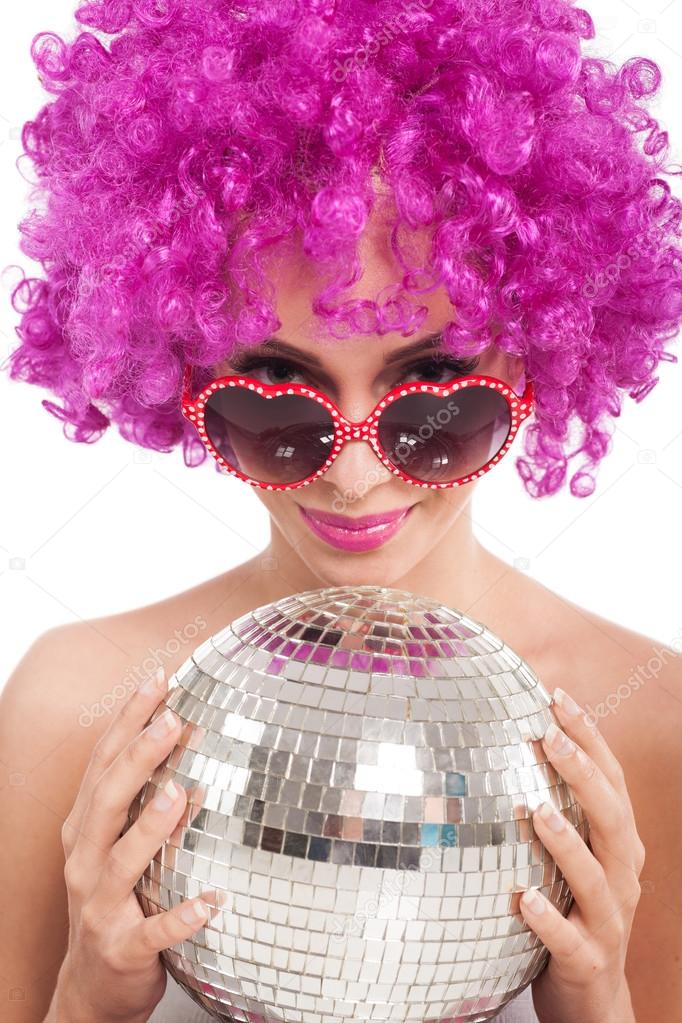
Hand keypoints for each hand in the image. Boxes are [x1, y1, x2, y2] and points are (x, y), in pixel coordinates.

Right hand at [57, 667, 220, 1022]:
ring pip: (120, 862)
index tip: (158, 679)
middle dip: (137, 758)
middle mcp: (84, 861)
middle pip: (106, 801)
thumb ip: (138, 797)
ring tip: (179, 794)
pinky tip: (209, 903)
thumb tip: (184, 733)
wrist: (91, 986)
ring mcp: (100, 907)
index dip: (128, 720)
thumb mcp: (115, 843)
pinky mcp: (123, 949)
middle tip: (172, 721)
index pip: (103, 763)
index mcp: (84, 829)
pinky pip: (152, 933)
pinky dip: (179, 918)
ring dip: (149, 828)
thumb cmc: (115, 898)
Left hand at [519, 687, 644, 1022]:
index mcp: (619, 846)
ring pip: (596, 878)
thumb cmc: (573, 910)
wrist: (593, 999)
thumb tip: (503, 746)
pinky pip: (569, 940)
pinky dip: (550, 919)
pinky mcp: (588, 960)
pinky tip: (526, 901)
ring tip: (536, 810)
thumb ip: (554, 811)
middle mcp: (622, 877)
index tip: (557, 697)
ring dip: (567, 843)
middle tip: (551, 736)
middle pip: (612, 820)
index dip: (590, 737)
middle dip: (584, 775)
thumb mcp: (573, 858)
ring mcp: (608, 920)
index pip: (612, 781)